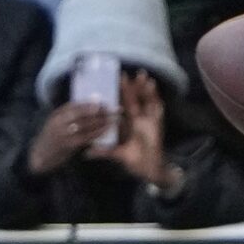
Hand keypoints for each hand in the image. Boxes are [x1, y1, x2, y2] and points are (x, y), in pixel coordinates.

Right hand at [26, 100, 113, 174]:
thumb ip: (69, 116)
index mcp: (57, 114)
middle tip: (115, 109)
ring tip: (115, 119)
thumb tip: (88, 106)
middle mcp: (60, 121)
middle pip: (83, 113)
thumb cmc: (53, 139)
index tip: (103, 101)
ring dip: (102, 121)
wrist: (40, 156)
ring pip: (86, 124)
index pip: (75, 105)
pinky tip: (106, 131)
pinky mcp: (69, 145)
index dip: (90, 103)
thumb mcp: (57, 123)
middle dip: (100, 110)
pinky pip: (86, 137)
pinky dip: (97, 133)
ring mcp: (64, 133)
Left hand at [99, 69, 176, 190]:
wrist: (151, 170)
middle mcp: (138, 119)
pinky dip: (155, 96)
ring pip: (146, 100)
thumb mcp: (117, 154)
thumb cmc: (136, 162)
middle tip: (124, 73)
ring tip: (141, 74)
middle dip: (131, 86)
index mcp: (127, 123)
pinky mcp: (157, 123)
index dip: (117, 95)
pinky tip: (152, 85)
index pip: (121, 106)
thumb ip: (103, 151)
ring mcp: (148, 120)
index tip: (112, 83)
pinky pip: (156, 107)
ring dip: (143, 87)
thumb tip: (86, 153)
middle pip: (134, 99)